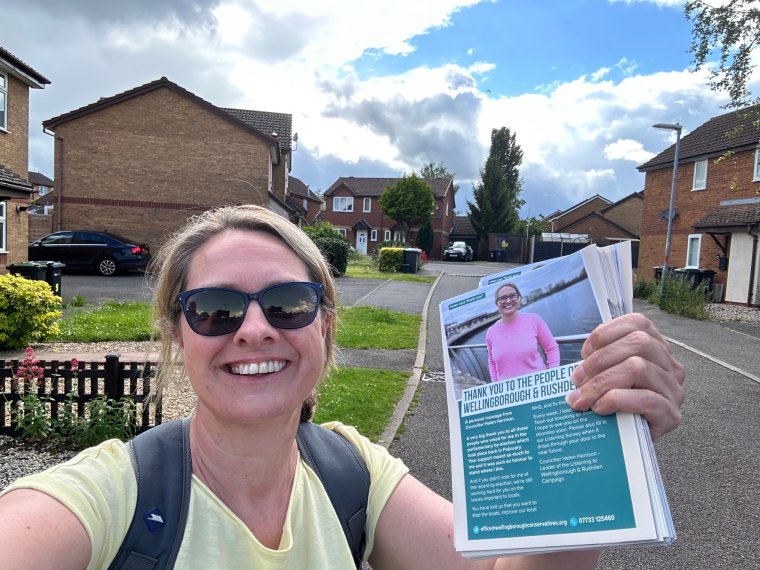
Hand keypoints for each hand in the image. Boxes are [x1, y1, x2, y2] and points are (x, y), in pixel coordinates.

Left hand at [566, 313, 684, 439]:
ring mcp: (674, 390)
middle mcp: (671, 366)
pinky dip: (616, 400)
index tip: (584, 353)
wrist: (630, 443)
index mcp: (656, 348)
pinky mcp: (671, 415)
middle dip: (599, 360)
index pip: (637, 323)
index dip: (606, 333)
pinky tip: (600, 408)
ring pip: (638, 367)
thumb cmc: (615, 404)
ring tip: (583, 398)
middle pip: (638, 342)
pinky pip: (646, 399)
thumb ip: (599, 362)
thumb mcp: (607, 375)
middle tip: (577, 380)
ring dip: (602, 382)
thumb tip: (577, 370)